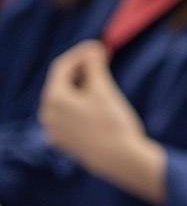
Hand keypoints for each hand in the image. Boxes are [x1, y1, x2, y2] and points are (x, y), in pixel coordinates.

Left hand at [39, 40, 165, 203]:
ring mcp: (55, 130)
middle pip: (61, 82)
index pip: (62, 67)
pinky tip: (98, 100)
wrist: (120, 159)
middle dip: (81, 68)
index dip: (80, 52)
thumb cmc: (112, 122)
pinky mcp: (65, 141)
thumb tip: (92, 49)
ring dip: (82, 84)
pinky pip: (69, 114)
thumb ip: (94, 66)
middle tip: (103, 57)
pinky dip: (81, 102)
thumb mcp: (103, 89)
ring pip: (65, 99)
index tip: (99, 45)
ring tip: (103, 76)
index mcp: (53, 99)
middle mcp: (48, 115)